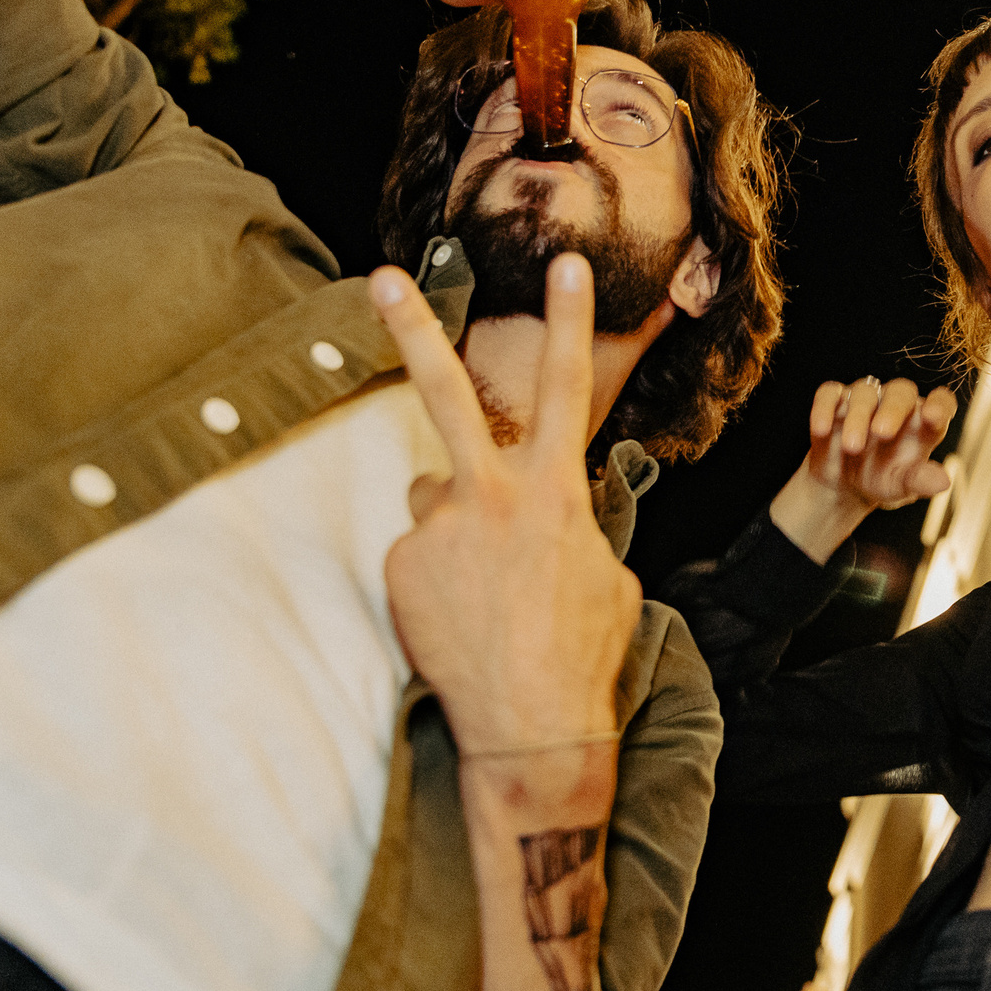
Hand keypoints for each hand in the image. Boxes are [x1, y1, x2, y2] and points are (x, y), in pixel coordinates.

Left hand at [371, 255, 639, 754]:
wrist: (532, 725)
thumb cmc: (583, 653)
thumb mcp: (608, 575)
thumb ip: (573, 524)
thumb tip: (549, 512)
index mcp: (556, 493)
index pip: (569, 388)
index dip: (571, 320)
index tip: (563, 265)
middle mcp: (491, 496)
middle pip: (447, 391)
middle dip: (414, 326)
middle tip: (382, 277)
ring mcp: (438, 529)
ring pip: (433, 496)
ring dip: (450, 524)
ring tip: (479, 587)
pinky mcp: (399, 566)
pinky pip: (415, 551)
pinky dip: (432, 575)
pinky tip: (459, 615)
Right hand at [807, 377, 958, 509]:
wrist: (843, 487)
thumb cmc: (881, 481)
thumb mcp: (901, 487)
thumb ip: (920, 481)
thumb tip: (943, 482)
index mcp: (922, 422)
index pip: (940, 402)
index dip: (939, 405)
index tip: (933, 416)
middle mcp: (897, 405)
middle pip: (901, 391)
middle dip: (893, 410)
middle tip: (882, 433)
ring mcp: (866, 400)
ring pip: (864, 393)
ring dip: (857, 418)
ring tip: (852, 448)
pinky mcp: (835, 401)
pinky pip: (830, 393)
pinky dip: (824, 408)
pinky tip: (821, 430)